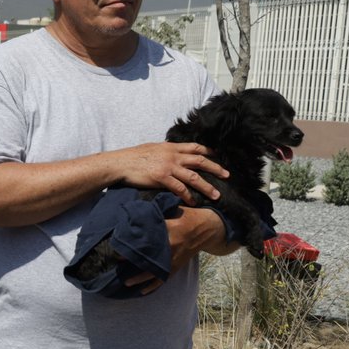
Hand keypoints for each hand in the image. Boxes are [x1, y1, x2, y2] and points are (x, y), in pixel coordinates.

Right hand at [113, 142, 227, 204]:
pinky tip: (193, 202)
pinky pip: (180, 188)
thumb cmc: (133, 156)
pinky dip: (188, 195)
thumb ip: (166, 151)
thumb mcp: (152, 148)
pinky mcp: (162, 178)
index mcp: (171, 147)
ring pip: (194, 177)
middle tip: (227, 175)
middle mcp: (173, 156)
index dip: (208, 151)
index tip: (218, 156)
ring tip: (216, 195)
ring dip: (207, 186)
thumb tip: (173, 153)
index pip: (195, 147)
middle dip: (215, 168)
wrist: (121, 163)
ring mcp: (168, 167)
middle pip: (200, 161)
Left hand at [125, 206, 227, 293]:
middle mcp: (171, 245)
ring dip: (140, 277)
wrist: (208, 228)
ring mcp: (174, 258)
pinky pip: (164, 278)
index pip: (148, 234)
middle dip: (133, 259)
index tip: (119, 242)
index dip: (134, 239)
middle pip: (149, 255)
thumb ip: (156, 212)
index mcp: (169, 228)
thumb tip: (135, 212)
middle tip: (117, 262)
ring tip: (126, 282)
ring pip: (155, 270)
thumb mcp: (173, 209)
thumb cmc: (187, 216)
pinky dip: (154, 285)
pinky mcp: (177, 266)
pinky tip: (143, 291)